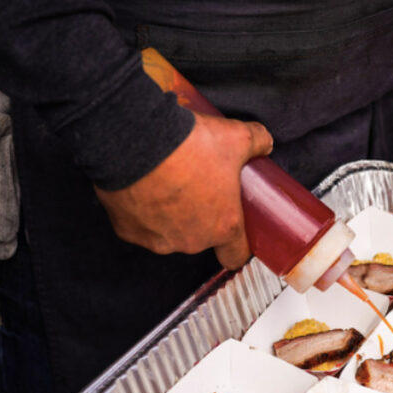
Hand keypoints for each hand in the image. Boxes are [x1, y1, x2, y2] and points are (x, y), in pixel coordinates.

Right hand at [94, 111, 272, 269]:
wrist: (137, 142)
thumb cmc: (189, 146)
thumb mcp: (236, 137)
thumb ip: (257, 141)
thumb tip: (264, 142)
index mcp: (224, 226)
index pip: (235, 256)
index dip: (237, 245)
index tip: (234, 232)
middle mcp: (192, 241)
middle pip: (201, 238)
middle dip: (200, 217)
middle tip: (197, 188)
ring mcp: (159, 239)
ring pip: (169, 233)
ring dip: (170, 215)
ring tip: (168, 184)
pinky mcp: (128, 231)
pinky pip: (138, 225)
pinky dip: (141, 211)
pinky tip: (143, 187)